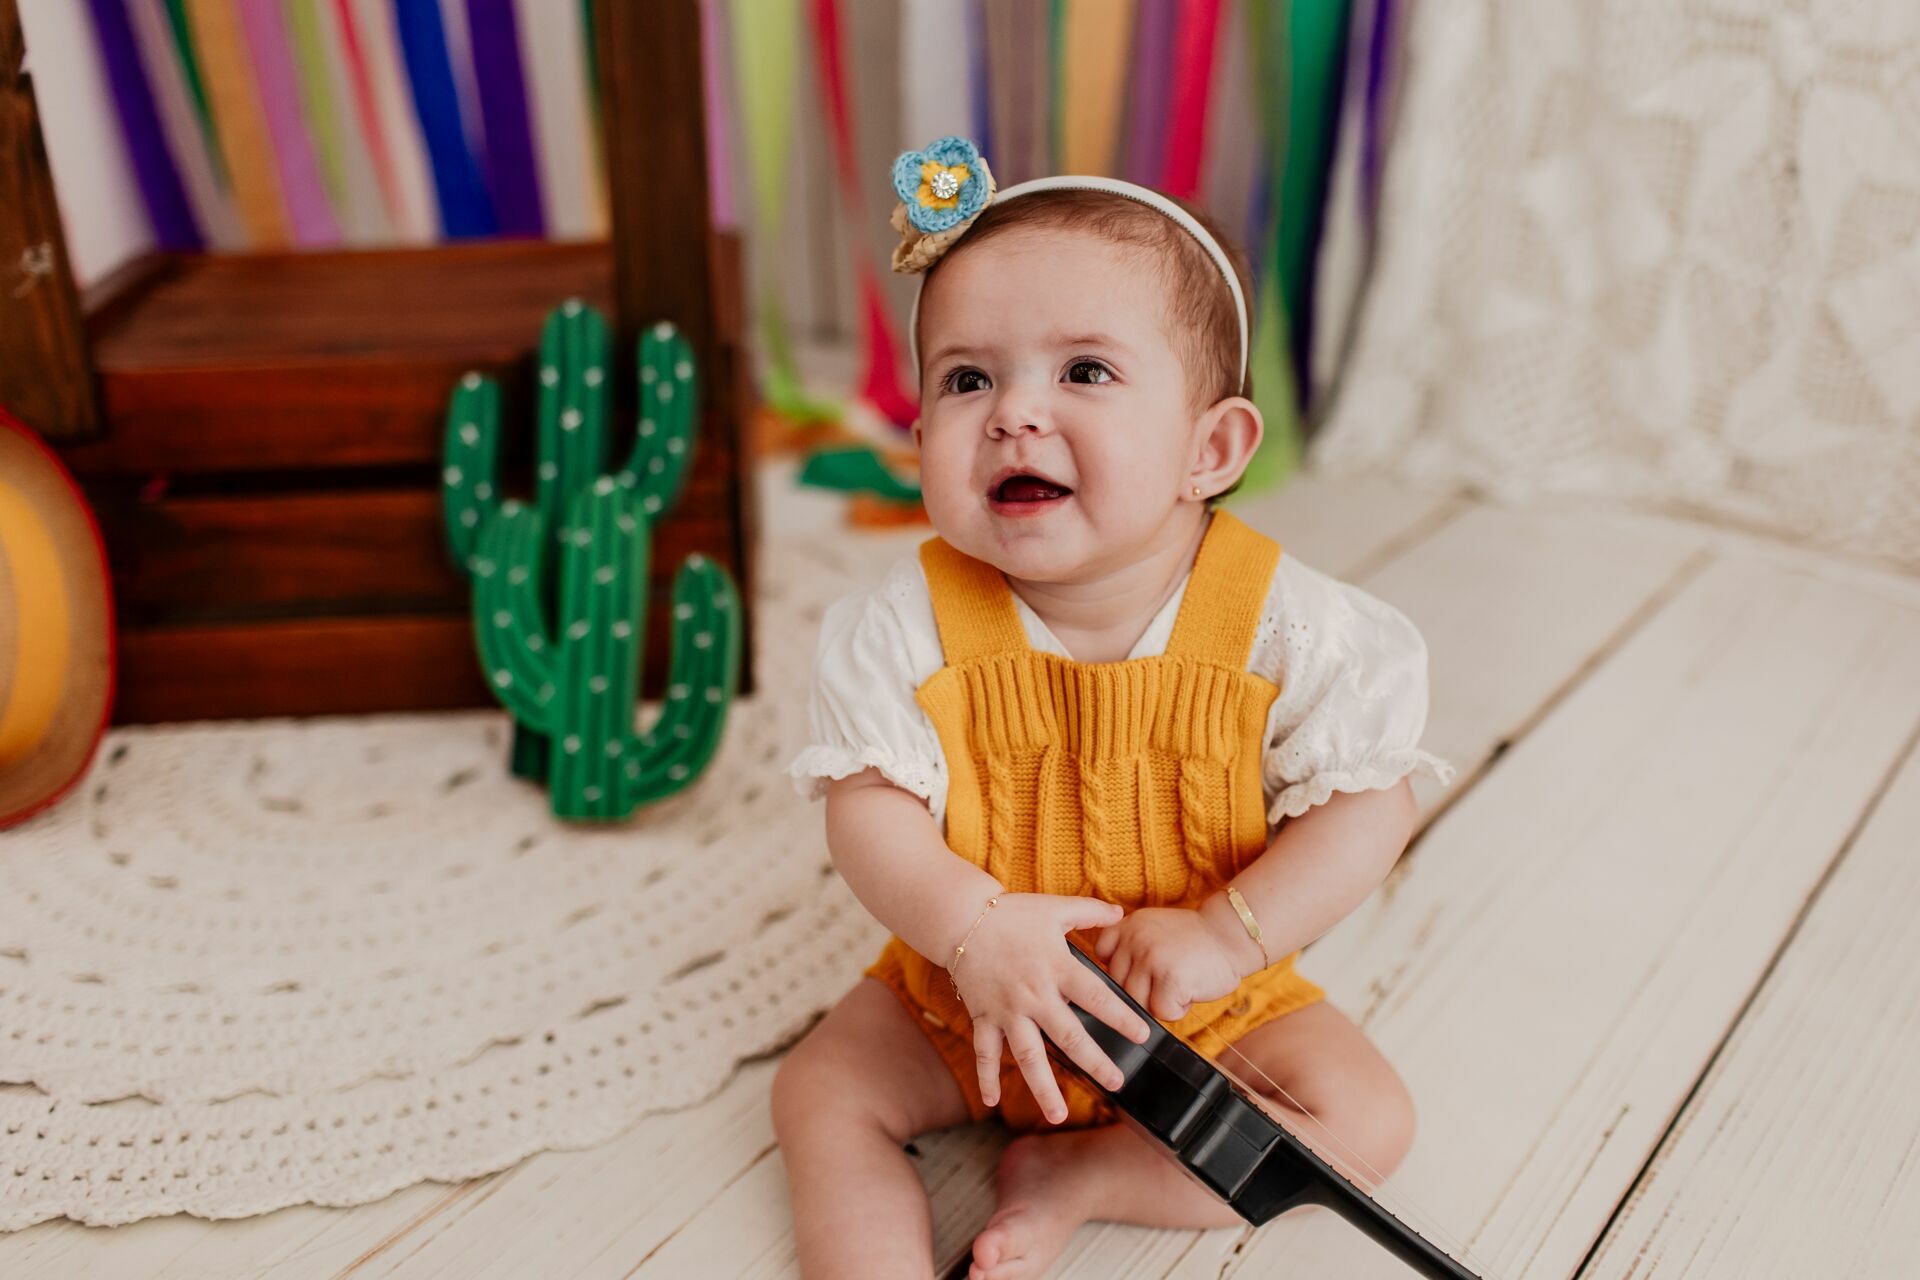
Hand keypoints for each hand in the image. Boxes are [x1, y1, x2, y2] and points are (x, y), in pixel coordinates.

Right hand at [950, 893, 1153, 1124]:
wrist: (962, 918)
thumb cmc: (1012, 913)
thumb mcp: (1056, 907)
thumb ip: (1092, 911)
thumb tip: (1123, 914)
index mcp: (1057, 967)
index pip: (1096, 997)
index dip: (1121, 1017)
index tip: (1142, 1035)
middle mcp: (1034, 994)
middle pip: (1069, 1035)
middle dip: (1094, 1062)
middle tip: (1116, 1082)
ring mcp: (1007, 1010)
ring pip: (1028, 1055)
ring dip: (1042, 1087)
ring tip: (1057, 1115)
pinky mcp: (983, 1016)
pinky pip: (984, 1052)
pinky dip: (986, 1077)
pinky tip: (993, 1102)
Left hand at [1090, 905, 1245, 1022]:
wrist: (1232, 935)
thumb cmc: (1193, 941)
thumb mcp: (1153, 928)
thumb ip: (1128, 946)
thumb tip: (1105, 984)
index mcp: (1128, 925)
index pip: (1102, 953)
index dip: (1122, 967)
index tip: (1143, 965)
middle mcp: (1135, 938)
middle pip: (1118, 984)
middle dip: (1143, 989)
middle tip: (1169, 975)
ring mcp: (1151, 958)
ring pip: (1137, 1002)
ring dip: (1160, 1001)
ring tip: (1180, 981)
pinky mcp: (1170, 980)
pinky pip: (1161, 1012)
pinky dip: (1177, 1009)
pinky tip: (1190, 989)